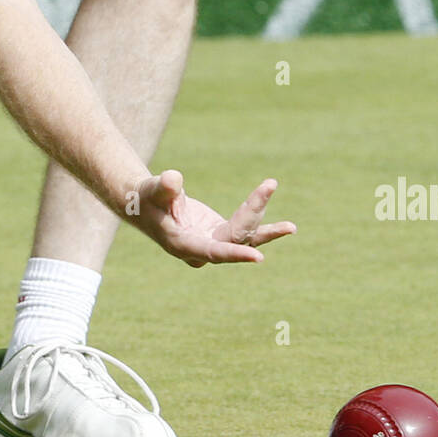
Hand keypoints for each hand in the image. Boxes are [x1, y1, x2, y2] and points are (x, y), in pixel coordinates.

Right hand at [133, 171, 295, 267]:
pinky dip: (263, 225)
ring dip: (266, 226)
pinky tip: (286, 228)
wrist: (147, 205)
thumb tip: (173, 179)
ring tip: (291, 227)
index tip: (259, 257)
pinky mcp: (221, 235)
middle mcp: (202, 250)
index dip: (236, 254)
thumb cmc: (146, 197)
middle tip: (268, 185)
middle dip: (254, 212)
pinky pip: (246, 232)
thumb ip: (163, 187)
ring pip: (245, 237)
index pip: (214, 252)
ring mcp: (213, 244)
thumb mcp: (152, 190)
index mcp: (183, 244)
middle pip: (235, 237)